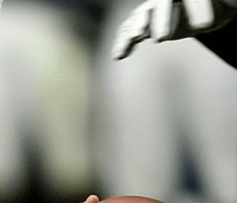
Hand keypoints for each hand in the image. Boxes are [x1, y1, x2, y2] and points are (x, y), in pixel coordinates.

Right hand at [113, 0, 236, 59]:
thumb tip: (217, 15)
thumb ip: (223, 7)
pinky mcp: (143, 24)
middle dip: (161, 19)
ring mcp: (152, 10)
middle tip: (162, 38)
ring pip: (142, 15)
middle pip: (161, 4)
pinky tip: (118, 56)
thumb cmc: (217, 7)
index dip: (197, 9)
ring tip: (137, 37)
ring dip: (137, 27)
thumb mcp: (225, 6)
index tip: (203, 27)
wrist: (202, 11)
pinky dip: (123, 42)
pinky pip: (128, 31)